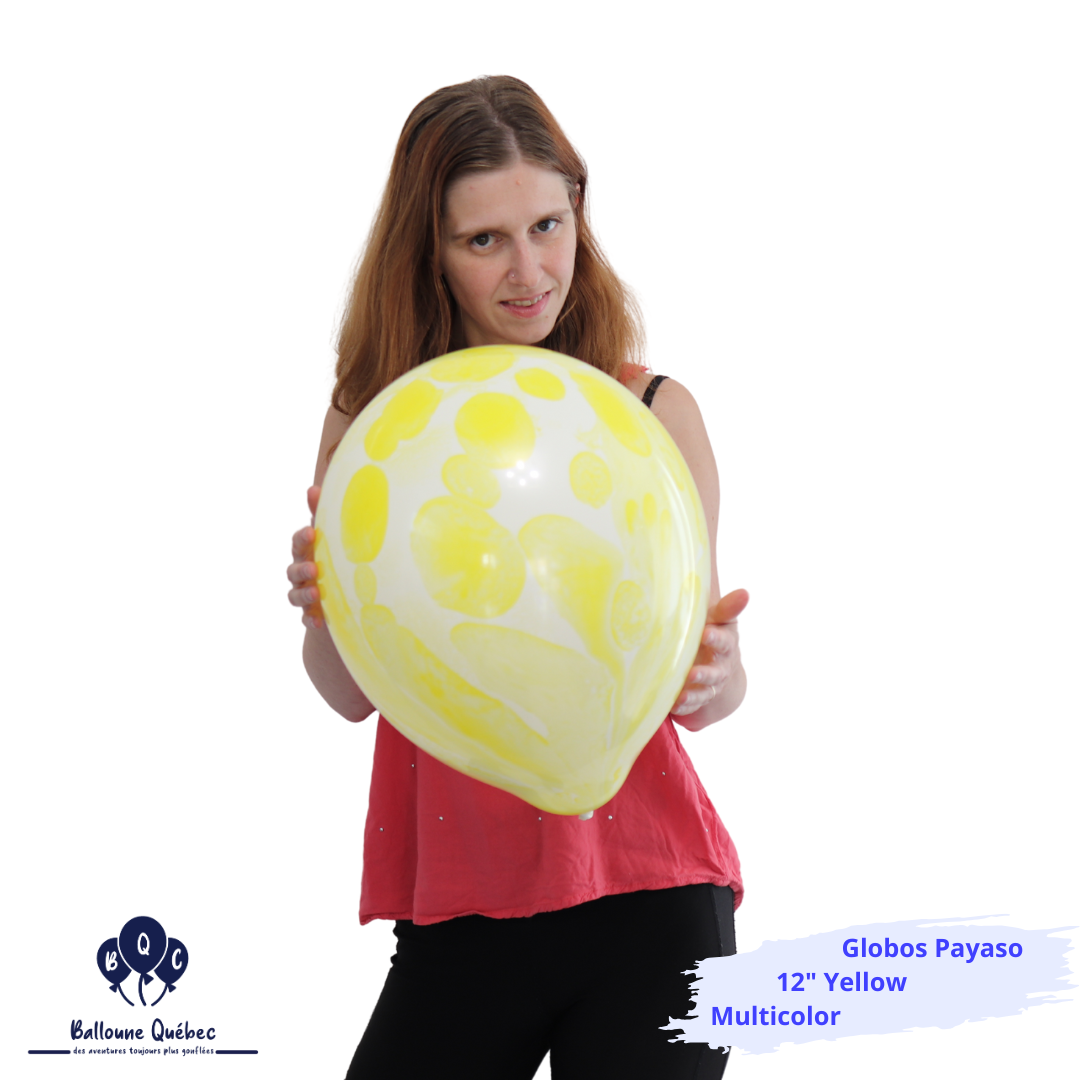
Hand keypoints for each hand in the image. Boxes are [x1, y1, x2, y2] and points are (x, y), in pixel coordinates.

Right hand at [286, 486, 323, 629]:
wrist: (345, 593)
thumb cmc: (336, 557)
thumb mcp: (333, 537)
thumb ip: (323, 514)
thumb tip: (313, 487)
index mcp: (307, 551)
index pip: (298, 542)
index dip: (302, 538)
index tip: (311, 533)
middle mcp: (301, 572)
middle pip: (293, 570)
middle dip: (302, 568)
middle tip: (314, 568)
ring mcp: (304, 594)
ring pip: (295, 595)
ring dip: (304, 594)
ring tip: (317, 594)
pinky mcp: (312, 614)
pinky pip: (306, 618)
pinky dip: (311, 619)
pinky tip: (320, 621)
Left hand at [671, 589, 748, 717]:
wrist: (720, 661)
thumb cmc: (716, 631)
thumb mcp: (722, 619)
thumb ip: (728, 608)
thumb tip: (745, 592)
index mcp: (726, 645)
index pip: (724, 642)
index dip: (716, 639)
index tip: (705, 633)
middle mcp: (720, 668)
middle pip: (715, 673)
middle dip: (705, 674)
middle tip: (692, 673)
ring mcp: (710, 685)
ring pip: (704, 692)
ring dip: (694, 695)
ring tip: (681, 695)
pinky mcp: (698, 697)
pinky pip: (692, 705)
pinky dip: (683, 707)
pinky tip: (673, 706)